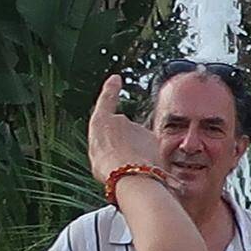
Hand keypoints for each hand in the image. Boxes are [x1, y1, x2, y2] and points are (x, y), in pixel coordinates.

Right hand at [82, 76, 153, 191]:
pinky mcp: (153, 137)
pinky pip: (149, 147)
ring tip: (129, 169)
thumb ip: (107, 144)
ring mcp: (139, 127)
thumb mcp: (97, 156)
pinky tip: (142, 169)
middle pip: (123, 130)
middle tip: (118, 163)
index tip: (116, 78)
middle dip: (123, 143)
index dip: (110, 89)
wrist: (130, 173)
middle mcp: (121, 119)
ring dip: (135, 152)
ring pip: (138, 140)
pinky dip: (147, 157)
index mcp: (101, 122)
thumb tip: (119, 146)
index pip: (106, 100)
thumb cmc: (108, 169)